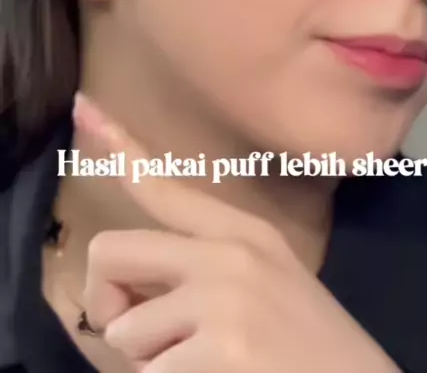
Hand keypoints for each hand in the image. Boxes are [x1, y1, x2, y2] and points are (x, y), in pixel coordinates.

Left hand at [74, 94, 400, 372]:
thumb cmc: (312, 350)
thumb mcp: (266, 287)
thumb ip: (203, 274)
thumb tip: (132, 291)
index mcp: (243, 233)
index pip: (166, 187)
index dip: (119, 149)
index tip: (85, 108)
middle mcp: (230, 254)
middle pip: (111, 251)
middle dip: (109, 301)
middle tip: (143, 338)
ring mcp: (226, 299)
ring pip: (124, 332)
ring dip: (148, 364)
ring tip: (204, 367)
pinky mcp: (225, 350)